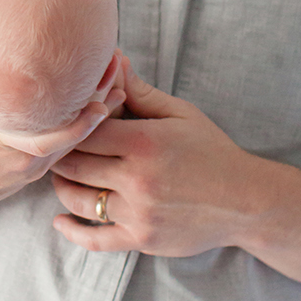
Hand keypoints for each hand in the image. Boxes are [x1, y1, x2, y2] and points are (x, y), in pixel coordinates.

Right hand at [0, 33, 125, 220]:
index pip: (43, 137)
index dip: (77, 121)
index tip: (100, 95)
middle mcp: (17, 160)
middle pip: (71, 135)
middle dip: (99, 100)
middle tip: (118, 63)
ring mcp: (29, 169)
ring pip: (74, 141)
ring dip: (98, 108)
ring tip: (117, 71)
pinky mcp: (34, 170)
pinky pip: (68, 146)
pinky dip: (86, 122)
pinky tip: (102, 95)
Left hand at [51, 60, 262, 253]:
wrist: (246, 201)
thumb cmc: (211, 151)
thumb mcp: (180, 114)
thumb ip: (140, 91)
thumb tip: (113, 60)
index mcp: (144, 142)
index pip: (84, 131)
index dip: (70, 125)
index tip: (65, 121)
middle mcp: (137, 179)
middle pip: (74, 165)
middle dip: (61, 155)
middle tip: (53, 147)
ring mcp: (138, 213)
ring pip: (79, 200)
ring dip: (63, 187)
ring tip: (61, 176)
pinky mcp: (141, 239)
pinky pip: (95, 240)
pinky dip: (72, 231)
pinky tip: (60, 221)